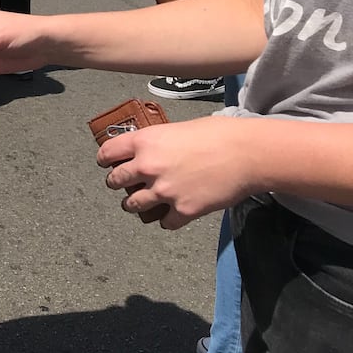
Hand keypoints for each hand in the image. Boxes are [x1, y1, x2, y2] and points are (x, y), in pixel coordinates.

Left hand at [97, 116, 256, 228]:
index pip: (106, 153)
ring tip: (143, 202)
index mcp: (144, 142)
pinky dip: (167, 219)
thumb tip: (147, 152)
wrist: (247, 154)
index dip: (105, 160)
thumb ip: (156, 143)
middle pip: (114, 182)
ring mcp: (163, 191)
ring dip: (135, 204)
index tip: (106, 164)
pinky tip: (173, 214)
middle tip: (124, 184)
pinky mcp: (182, 211)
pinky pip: (163, 222)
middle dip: (118, 183)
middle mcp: (147, 167)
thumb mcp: (176, 130)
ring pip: (132, 205)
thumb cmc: (217, 135)